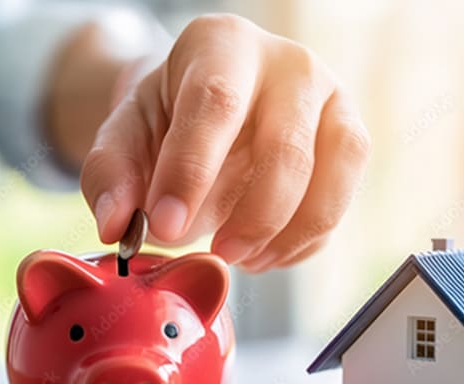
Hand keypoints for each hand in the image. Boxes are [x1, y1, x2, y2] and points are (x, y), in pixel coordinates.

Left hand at [79, 14, 369, 271]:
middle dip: (252, 216)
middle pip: (287, 146)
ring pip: (335, 170)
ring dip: (288, 232)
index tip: (166, 227)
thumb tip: (117, 225)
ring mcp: (332, 100)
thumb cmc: (173, 117)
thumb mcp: (128, 134)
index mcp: (224, 45)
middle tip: (217, 254)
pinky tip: (264, 254)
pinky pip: (341, 203)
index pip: (215, 103)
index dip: (191, 171)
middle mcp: (289, 64)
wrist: (222, 108)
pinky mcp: (352, 141)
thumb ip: (111, 174)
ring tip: (242, 258)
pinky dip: (304, 243)